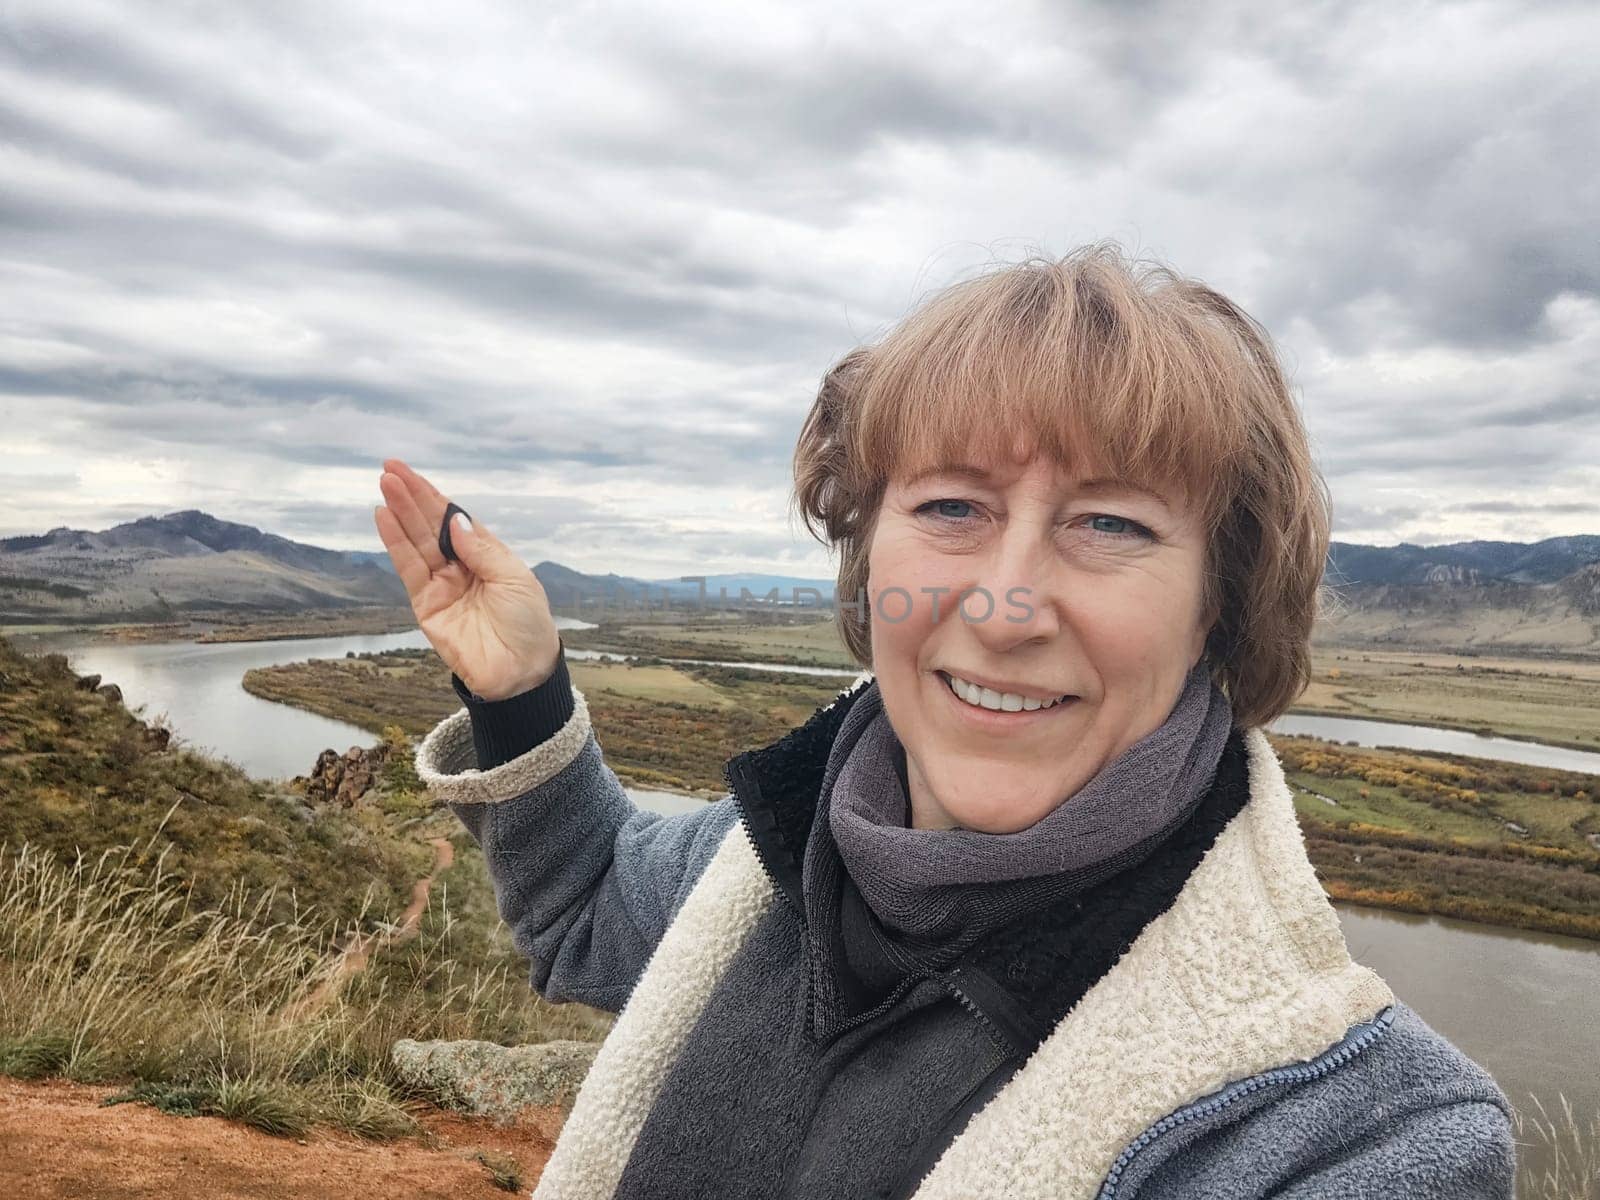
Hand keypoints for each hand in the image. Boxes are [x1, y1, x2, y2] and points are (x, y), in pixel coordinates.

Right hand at [374, 458, 561, 700]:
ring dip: (400, 514)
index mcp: (487, 555)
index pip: (453, 518)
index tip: (407, 472)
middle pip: (430, 526)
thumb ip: (481, 550)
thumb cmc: (528, 623)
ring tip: (384, 486)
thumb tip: (454, 520)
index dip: (432, 495)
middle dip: (411, 498)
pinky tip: (384, 519)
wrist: (521, 671)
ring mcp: (441, 585)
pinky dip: (395, 544)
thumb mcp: (514, 578)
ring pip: (416, 543)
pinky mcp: (426, 606)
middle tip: (389, 471)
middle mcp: (461, 566)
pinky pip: (408, 570)